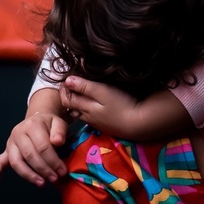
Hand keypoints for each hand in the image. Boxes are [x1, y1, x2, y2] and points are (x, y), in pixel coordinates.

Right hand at [0, 109, 69, 186]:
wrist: (38, 120)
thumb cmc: (50, 125)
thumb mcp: (59, 123)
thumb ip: (60, 131)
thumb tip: (57, 142)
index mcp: (32, 125)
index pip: (42, 146)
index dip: (53, 160)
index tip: (62, 171)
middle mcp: (18, 133)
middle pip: (30, 155)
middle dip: (43, 169)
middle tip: (55, 179)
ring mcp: (10, 143)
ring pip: (16, 162)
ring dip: (29, 175)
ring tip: (41, 183)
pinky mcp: (6, 151)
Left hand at [62, 76, 192, 139]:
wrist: (139, 123)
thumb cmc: (122, 104)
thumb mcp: (103, 91)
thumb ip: (85, 86)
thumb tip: (67, 80)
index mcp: (85, 108)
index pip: (67, 99)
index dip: (64, 89)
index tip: (66, 78)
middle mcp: (88, 117)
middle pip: (72, 107)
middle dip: (68, 96)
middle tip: (70, 83)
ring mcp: (97, 122)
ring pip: (81, 113)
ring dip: (77, 104)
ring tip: (80, 92)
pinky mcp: (106, 125)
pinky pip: (91, 117)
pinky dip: (87, 109)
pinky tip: (94, 103)